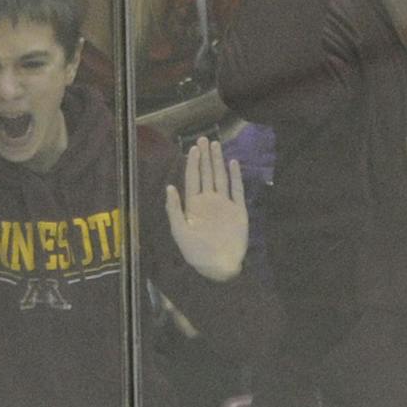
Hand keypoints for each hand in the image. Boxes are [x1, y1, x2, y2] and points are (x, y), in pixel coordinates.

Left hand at [164, 137, 247, 281]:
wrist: (218, 266)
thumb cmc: (196, 252)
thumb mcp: (180, 231)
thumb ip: (174, 209)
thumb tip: (169, 187)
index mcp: (194, 206)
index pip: (193, 180)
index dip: (193, 164)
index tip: (192, 148)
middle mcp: (209, 202)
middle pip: (207, 174)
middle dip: (205, 157)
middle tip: (204, 139)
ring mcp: (224, 204)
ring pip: (221, 178)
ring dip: (218, 162)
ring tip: (216, 145)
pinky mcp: (238, 210)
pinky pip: (237, 189)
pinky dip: (235, 176)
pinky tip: (233, 163)